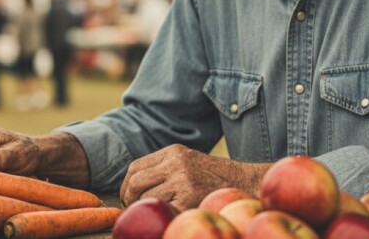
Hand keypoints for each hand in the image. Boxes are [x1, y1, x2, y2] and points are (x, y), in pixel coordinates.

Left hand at [119, 144, 269, 210]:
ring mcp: (182, 180)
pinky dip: (162, 216)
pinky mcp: (189, 198)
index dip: (126, 185)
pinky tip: (168, 217)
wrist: (242, 183)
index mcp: (172, 152)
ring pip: (147, 199)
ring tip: (153, 214)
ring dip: (146, 210)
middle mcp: (175, 163)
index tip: (128, 197)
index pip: (135, 167)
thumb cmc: (212, 177)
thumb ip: (164, 168)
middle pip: (136, 182)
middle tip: (134, 210)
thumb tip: (132, 186)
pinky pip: (163, 210)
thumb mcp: (187, 161)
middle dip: (129, 199)